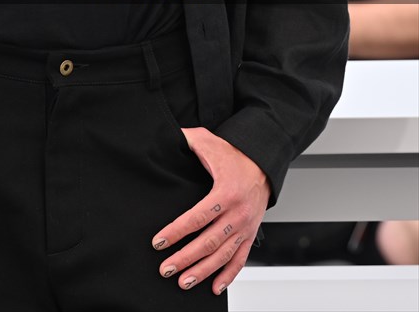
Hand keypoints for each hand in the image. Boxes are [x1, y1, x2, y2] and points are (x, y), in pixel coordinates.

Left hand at [151, 127, 269, 294]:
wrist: (263, 163)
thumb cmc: (234, 154)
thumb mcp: (208, 141)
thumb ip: (186, 139)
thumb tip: (166, 136)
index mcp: (225, 193)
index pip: (196, 218)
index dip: (175, 232)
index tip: (158, 242)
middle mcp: (237, 214)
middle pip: (207, 242)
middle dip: (185, 258)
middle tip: (166, 268)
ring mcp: (245, 227)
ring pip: (222, 255)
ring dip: (202, 271)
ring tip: (183, 282)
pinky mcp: (250, 234)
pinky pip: (240, 259)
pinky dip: (228, 275)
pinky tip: (214, 286)